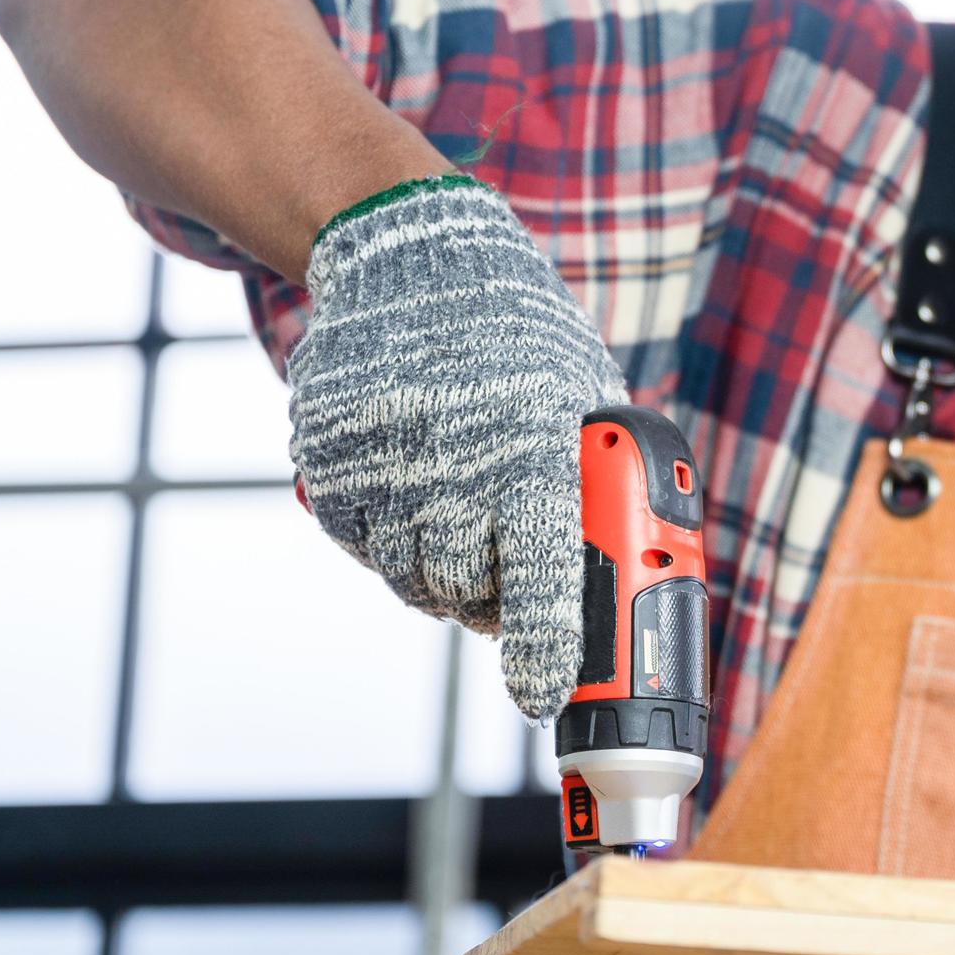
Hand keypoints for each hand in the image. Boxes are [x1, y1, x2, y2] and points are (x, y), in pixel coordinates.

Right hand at [289, 176, 625, 719]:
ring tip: (459, 513)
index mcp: (538, 439)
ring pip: (409, 576)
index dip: (544, 644)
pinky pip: (358, 542)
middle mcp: (457, 451)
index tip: (543, 694)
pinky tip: (410, 487)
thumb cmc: (518, 342)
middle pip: (468, 590)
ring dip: (438, 570)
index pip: (544, 568)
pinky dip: (384, 535)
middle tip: (506, 576)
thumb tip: (626, 589)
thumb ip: (604, 487)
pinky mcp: (328, 456)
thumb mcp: (585, 399)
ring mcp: (383, 454)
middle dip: (492, 601)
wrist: (414, 260)